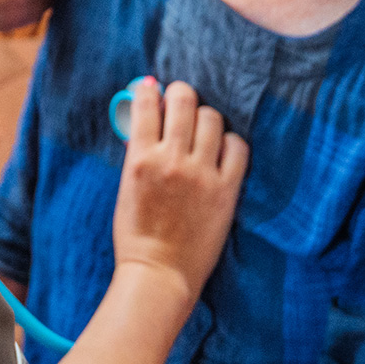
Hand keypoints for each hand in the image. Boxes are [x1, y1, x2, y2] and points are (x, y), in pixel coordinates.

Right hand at [112, 79, 247, 302]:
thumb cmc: (136, 234)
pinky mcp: (226, 190)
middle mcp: (172, 160)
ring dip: (205, 118)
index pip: (146, 104)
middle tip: (181, 100)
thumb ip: (138, 153)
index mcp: (140, 159)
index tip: (153, 90)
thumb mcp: (127, 187)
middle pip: (184, 101)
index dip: (150, 90)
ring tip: (202, 129)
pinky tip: (222, 150)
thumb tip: (147, 120)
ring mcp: (201, 174)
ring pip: (212, 118)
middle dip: (181, 94)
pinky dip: (230, 142)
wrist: (159, 273)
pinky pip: (237, 147)